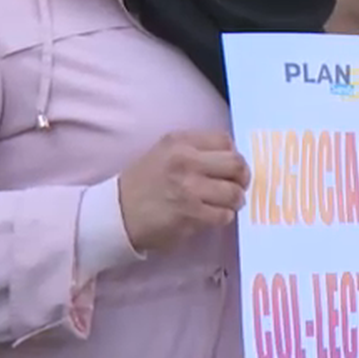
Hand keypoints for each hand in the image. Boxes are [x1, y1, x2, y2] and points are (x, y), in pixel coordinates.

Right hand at [117, 131, 249, 252]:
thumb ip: (196, 150)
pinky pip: (224, 215)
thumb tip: (233, 157)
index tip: (230, 167)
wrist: (116, 214)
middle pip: (236, 165)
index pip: (225, 141)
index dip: (233, 155)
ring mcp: (188, 189)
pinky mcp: (190, 215)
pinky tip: (212, 216)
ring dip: (235, 200)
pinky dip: (223, 217)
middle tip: (238, 186)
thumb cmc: (143, 184)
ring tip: (226, 203)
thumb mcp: (164, 153)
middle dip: (242, 178)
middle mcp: (185, 162)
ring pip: (234, 193)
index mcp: (179, 142)